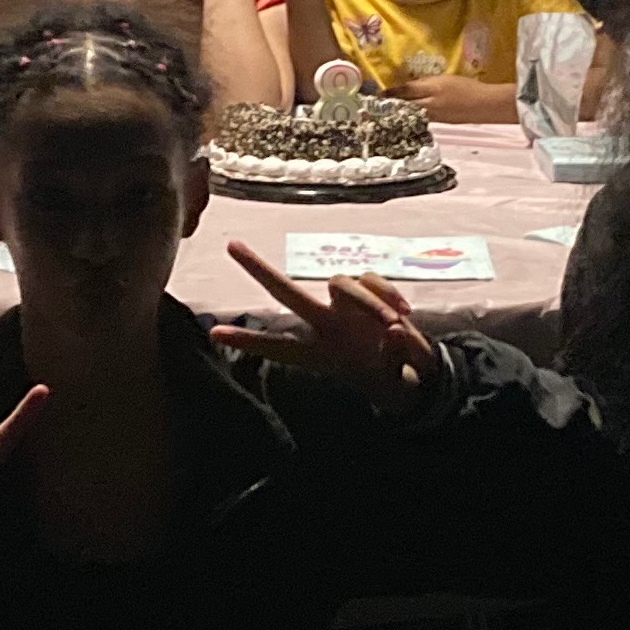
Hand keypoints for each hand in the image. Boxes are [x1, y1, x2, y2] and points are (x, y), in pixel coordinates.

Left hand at [218, 242, 441, 415]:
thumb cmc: (393, 381)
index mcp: (322, 355)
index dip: (248, 342)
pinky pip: (371, 280)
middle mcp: (326, 325)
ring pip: (342, 283)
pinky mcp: (369, 291)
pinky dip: (387, 293)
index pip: (280, 347)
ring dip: (369, 301)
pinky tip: (404, 313)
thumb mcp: (395, 382)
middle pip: (288, 293)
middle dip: (260, 271)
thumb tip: (394, 330)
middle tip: (231, 246)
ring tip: (394, 324)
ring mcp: (345, 306)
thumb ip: (396, 358)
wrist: (415, 374)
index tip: (214, 334)